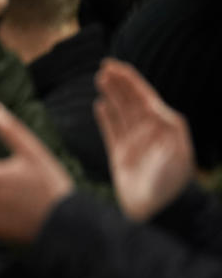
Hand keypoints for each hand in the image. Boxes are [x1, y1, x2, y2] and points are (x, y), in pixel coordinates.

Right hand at [94, 59, 195, 220]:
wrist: (158, 211)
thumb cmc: (172, 183)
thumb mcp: (179, 152)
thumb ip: (169, 127)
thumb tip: (153, 105)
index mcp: (162, 128)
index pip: (144, 97)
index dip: (130, 80)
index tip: (115, 66)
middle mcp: (148, 133)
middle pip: (131, 101)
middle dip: (119, 83)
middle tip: (104, 67)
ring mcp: (134, 144)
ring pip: (120, 112)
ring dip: (111, 95)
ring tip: (100, 79)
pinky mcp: (120, 157)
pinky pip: (110, 131)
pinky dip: (105, 118)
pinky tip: (99, 106)